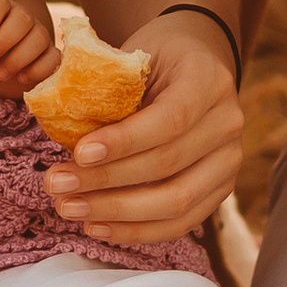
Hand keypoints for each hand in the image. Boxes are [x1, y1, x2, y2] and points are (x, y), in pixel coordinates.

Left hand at [42, 8, 242, 246]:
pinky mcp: (220, 190)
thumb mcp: (131, 56)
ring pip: (177, 202)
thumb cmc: (152, 58)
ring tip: (68, 208)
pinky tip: (96, 226)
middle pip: (169, 164)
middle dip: (107, 181)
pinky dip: (136, 231)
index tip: (78, 152)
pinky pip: (180, 223)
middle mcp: (227, 122)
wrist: (193, 63)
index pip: (171, 118)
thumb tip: (60, 128)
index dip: (124, 141)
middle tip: (57, 185)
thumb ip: (106, 88)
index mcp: (208, 79)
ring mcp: (229, 160)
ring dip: (116, 213)